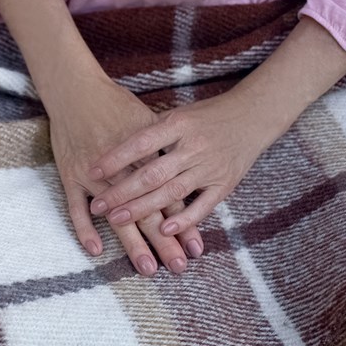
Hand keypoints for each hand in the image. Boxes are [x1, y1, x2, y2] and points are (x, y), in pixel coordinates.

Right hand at [49, 77, 203, 274]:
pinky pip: (76, 208)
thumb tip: (185, 172)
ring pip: (117, 216)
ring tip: (147, 268)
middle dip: (165, 242)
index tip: (196, 249)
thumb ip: (165, 150)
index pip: (169, 196)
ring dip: (133, 244)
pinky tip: (96, 251)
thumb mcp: (148, 122)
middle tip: (178, 268)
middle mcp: (123, 169)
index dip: (183, 223)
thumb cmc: (114, 103)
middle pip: (148, 211)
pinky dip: (85, 229)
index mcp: (146, 156)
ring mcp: (94, 175)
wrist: (76, 89)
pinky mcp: (70, 175)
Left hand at [88, 91, 283, 236]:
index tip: (92, 170)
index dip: (116, 158)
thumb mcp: (176, 115)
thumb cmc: (205, 116)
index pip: (141, 142)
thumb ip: (150, 133)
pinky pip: (204, 205)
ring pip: (172, 192)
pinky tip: (165, 230)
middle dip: (122, 192)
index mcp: (178, 125)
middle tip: (97, 206)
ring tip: (117, 219)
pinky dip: (185, 220)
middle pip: (152, 173)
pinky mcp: (225, 184)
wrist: (253, 115)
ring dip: (143, 209)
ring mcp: (210, 167)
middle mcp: (193, 147)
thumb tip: (112, 148)